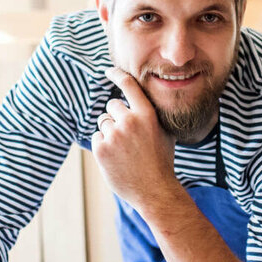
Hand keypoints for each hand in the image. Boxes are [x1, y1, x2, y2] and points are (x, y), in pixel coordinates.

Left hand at [92, 67, 180, 209]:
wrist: (154, 190)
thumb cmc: (161, 161)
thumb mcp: (164, 132)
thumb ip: (150, 114)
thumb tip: (138, 99)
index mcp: (147, 114)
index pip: (129, 85)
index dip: (117, 75)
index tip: (109, 71)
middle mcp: (129, 121)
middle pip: (112, 106)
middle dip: (116, 117)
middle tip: (128, 136)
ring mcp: (114, 135)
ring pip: (103, 122)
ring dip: (110, 132)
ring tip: (125, 150)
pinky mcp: (101, 148)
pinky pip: (97, 137)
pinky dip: (104, 146)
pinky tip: (117, 158)